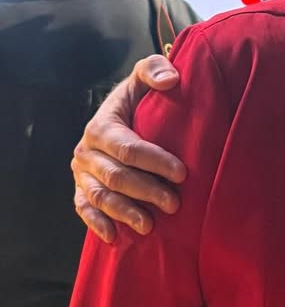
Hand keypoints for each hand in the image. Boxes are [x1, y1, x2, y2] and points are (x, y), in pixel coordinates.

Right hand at [72, 55, 185, 241]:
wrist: (121, 115)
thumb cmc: (140, 98)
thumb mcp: (145, 78)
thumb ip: (155, 70)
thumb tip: (171, 79)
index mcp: (102, 126)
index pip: (127, 147)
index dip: (154, 161)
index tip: (182, 173)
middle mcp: (86, 151)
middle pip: (116, 176)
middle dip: (146, 191)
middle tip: (175, 203)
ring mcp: (82, 173)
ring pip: (101, 197)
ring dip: (125, 212)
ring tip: (151, 225)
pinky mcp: (81, 188)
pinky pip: (84, 208)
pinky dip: (97, 223)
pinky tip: (115, 236)